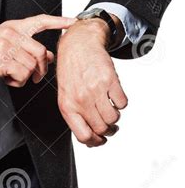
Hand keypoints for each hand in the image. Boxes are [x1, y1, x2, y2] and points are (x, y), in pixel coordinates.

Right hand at [0, 15, 76, 86]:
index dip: (58, 21)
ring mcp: (5, 46)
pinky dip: (16, 82)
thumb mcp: (1, 45)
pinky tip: (5, 78)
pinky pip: (22, 74)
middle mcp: (10, 33)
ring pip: (32, 65)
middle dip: (42, 68)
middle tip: (35, 77)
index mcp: (11, 27)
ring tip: (12, 76)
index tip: (72, 22)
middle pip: (41, 51)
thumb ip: (23, 47)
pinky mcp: (1, 60)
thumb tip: (48, 55)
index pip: (39, 20)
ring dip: (26, 77)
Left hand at [56, 18, 127, 147]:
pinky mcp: (109, 80)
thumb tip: (91, 140)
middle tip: (110, 125)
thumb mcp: (66, 95)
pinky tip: (113, 95)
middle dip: (109, 130)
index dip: (96, 142)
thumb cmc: (71, 71)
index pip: (84, 136)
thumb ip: (76, 117)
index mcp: (67, 106)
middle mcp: (80, 99)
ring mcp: (95, 89)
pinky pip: (122, 103)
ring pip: (114, 118)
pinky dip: (121, 103)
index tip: (101, 139)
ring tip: (110, 108)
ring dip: (115, 117)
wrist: (78, 45)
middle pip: (102, 129)